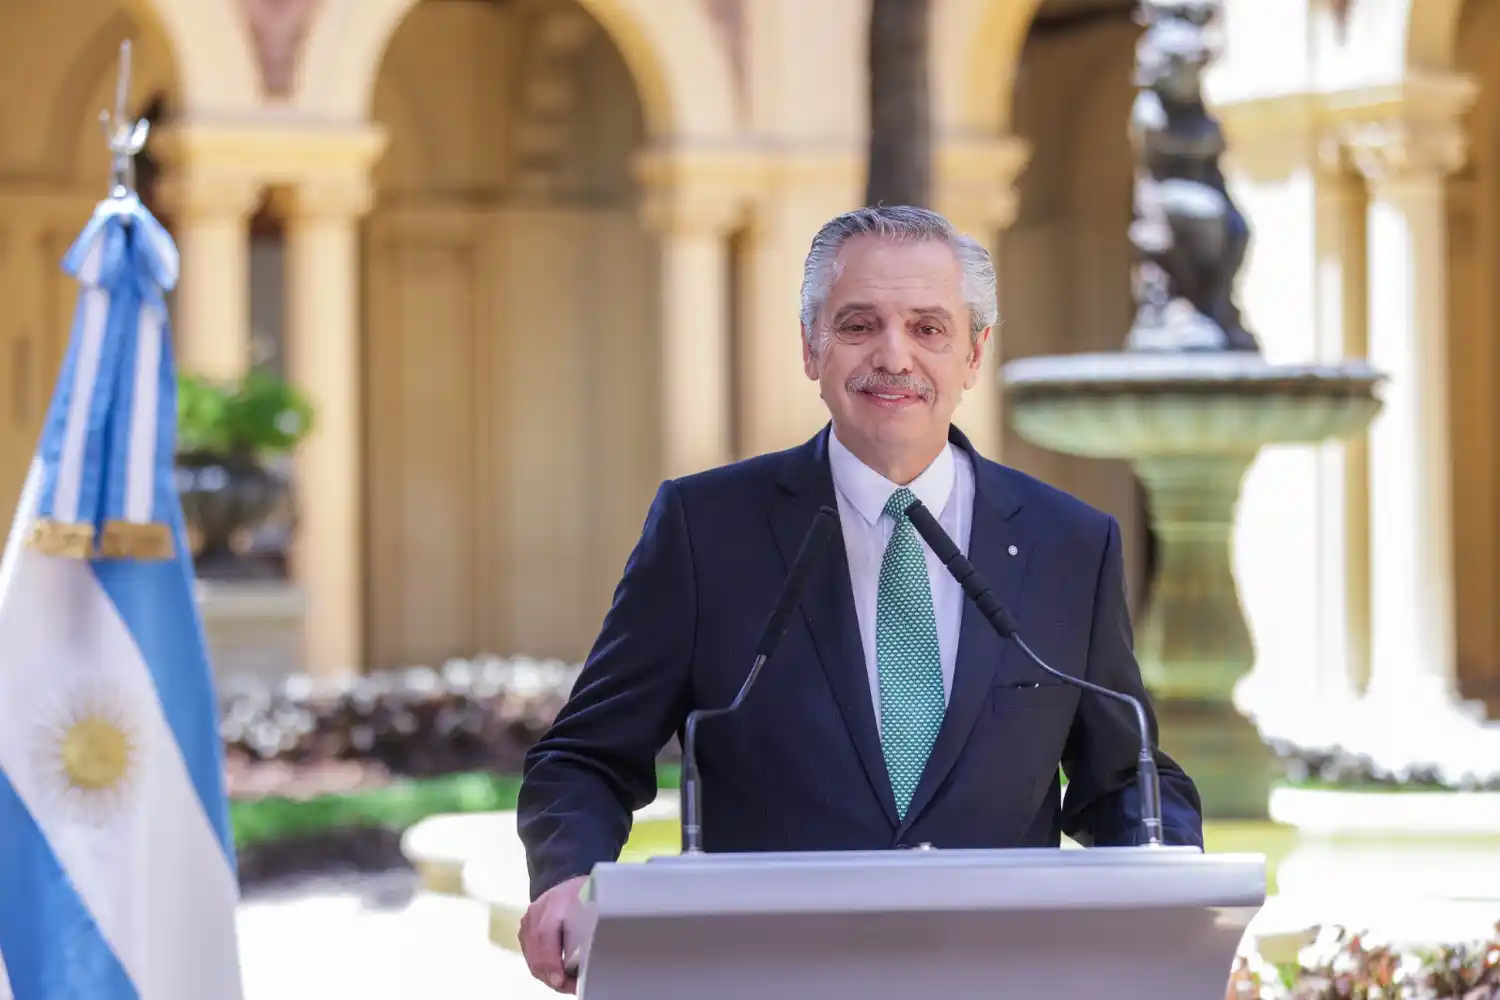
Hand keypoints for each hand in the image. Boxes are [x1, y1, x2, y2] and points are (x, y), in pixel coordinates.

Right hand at [519, 875, 587, 993]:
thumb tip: (589, 960)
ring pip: (532, 957)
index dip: (551, 961)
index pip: (545, 933)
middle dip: (552, 975)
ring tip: (567, 983)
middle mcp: (538, 909)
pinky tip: (557, 974)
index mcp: (558, 900)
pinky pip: (530, 956)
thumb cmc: (586, 897)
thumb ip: (590, 928)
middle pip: (537, 950)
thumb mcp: (594, 906)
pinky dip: (543, 969)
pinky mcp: (525, 930)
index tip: (562, 980)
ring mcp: (528, 920)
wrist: (569, 886)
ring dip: (548, 975)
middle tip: (571, 986)